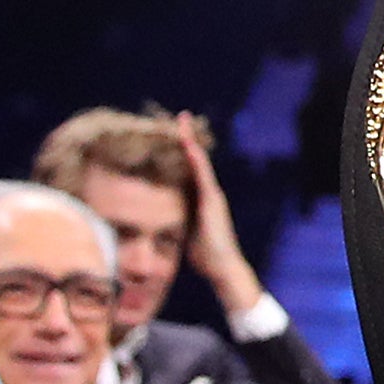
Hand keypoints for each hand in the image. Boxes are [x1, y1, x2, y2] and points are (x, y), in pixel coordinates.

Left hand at [172, 114, 263, 312]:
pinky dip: (196, 160)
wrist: (223, 268)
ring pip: (199, 163)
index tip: (173, 132)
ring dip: (190, 142)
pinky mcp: (213, 201)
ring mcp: (212, 195)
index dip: (181, 151)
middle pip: (195, 160)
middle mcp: (208, 192)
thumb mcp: (186, 232)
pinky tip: (188, 146)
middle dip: (187, 138)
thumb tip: (160, 219)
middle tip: (179, 116)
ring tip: (182, 122)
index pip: (188, 169)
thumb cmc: (205, 255)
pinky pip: (202, 176)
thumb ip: (178, 220)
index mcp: (200, 198)